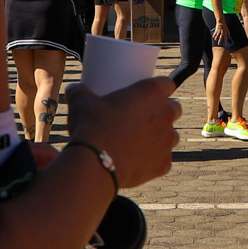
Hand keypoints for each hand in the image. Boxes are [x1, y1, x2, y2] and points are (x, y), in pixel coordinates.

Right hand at [64, 76, 179, 190]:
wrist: (96, 162)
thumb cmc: (91, 126)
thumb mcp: (81, 103)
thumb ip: (79, 92)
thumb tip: (73, 89)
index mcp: (152, 93)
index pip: (167, 84)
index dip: (160, 88)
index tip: (148, 93)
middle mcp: (165, 114)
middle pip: (174, 109)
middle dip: (163, 112)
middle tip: (143, 117)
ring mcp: (167, 141)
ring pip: (171, 136)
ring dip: (160, 137)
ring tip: (141, 141)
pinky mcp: (164, 164)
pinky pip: (163, 160)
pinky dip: (154, 161)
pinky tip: (139, 161)